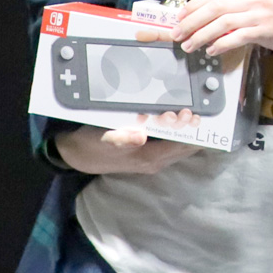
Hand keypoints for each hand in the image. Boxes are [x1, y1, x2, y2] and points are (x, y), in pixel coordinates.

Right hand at [54, 114, 201, 174]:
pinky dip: (179, 131)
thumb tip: (141, 137)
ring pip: (180, 145)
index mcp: (148, 159)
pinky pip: (172, 143)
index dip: (190, 131)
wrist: (78, 155)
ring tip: (189, 112)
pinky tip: (181, 118)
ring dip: (187, 129)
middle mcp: (155, 161)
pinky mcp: (150, 153)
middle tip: (192, 110)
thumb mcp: (103, 139)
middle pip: (184, 146)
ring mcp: (154, 159)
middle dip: (192, 128)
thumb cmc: (93, 145)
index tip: (194, 115)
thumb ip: (121, 139)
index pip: (180, 145)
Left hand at [171, 0, 272, 61]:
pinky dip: (221, 44)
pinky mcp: (266, 29)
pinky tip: (212, 50)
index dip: (194, 4)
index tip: (179, 16)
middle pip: (215, 7)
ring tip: (189, 46)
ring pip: (223, 22)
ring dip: (202, 35)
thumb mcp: (255, 6)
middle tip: (177, 34)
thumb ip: (233, 8)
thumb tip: (202, 19)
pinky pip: (238, 36)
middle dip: (192, 21)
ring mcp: (260, 13)